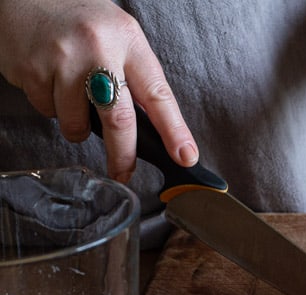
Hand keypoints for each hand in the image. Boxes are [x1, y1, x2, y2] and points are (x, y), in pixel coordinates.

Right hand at [0, 0, 197, 181]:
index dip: (174, 130)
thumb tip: (156, 130)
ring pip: (77, 124)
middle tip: (124, 172)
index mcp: (128, 41)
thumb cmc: (82, 22)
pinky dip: (52, 108)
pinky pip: (47, 112)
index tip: (185, 156)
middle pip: (119, 120)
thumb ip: (136, 78)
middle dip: (124, 155)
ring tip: (75, 96)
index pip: (158, 94)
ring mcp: (62, 60)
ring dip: (78, 125)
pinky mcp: (31, 70)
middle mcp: (97, 48)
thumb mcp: (121, 38)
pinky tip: (52, 81)